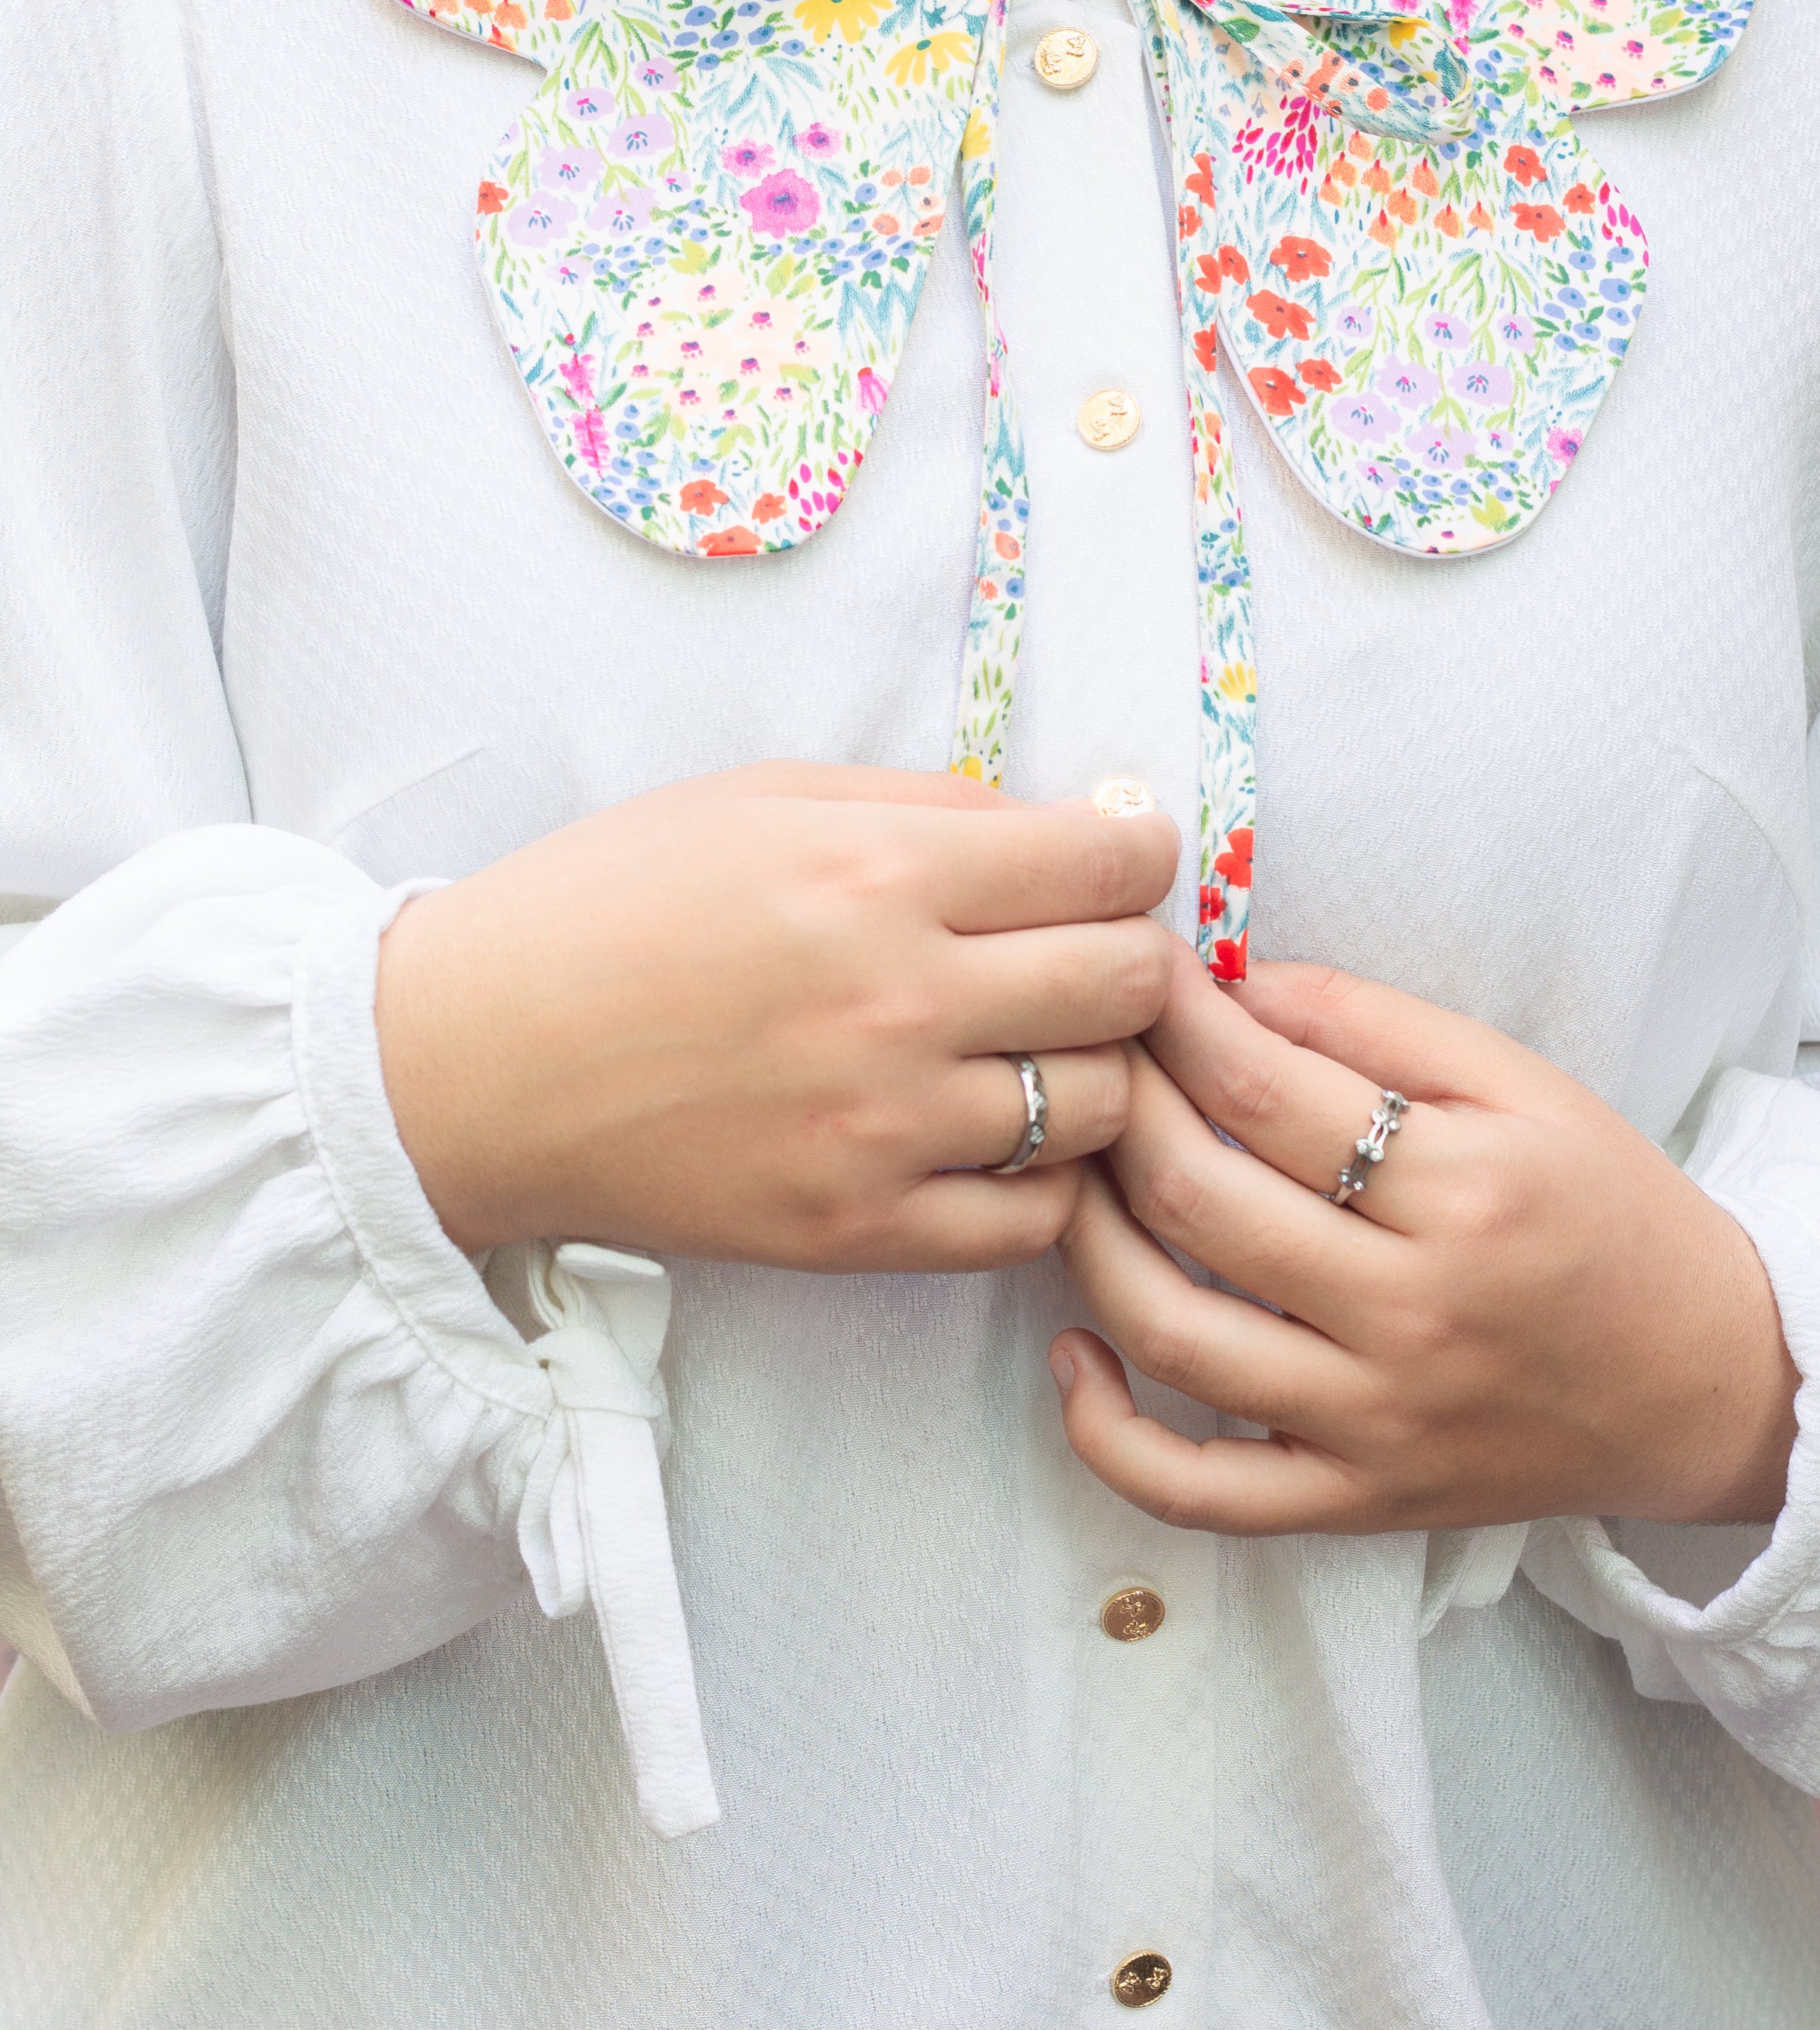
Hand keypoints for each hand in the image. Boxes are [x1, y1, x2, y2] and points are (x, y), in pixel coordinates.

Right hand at [376, 761, 1177, 1268]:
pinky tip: (996, 1135)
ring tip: (1037, 1046)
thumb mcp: (762, 799)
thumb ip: (928, 806)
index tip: (1127, 860)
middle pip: (1131, 982)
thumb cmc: (609, 906)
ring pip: (1102, 1105)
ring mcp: (882, 1127)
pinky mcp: (855, 1230)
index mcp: (876, 872)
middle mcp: (897, 999)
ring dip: (1093, 1070)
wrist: (469, 1061)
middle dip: (1135, 956)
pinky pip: (1031, 1218)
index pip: (1107, 864)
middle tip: (1091, 952)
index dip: (1141, 855)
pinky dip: (1042, 1177)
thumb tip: (1075, 825)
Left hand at [1052, 950, 1798, 1532]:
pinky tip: (1073, 1351)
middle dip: (1115, 1104)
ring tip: (1070, 1174)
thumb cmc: (1608, 1210)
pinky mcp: (1354, 1501)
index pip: (1260, 1086)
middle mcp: (1413, 1312)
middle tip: (1089, 1054)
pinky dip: (1105, 1433)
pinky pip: (1195, 1491)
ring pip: (1170, 1331)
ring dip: (1085, 1237)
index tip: (1129, 969)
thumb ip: (1371, 1022)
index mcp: (1462, 1189)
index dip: (1170, 1015)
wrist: (1706, 1379)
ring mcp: (1375, 1422)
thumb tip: (1230, 983)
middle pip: (1196, 1197)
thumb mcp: (1522, 1084)